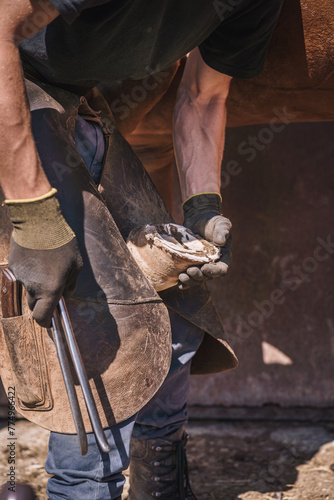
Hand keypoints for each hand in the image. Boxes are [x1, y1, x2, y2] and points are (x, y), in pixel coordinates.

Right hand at [6, 189, 82, 326]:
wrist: (39, 221)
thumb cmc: (62, 243)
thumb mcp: (76, 265)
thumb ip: (71, 284)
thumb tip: (67, 295)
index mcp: (50, 290)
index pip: (42, 317)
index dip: (46, 323)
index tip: (51, 322)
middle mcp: (32, 287)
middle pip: (34, 304)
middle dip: (43, 302)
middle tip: (53, 289)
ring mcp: (20, 276)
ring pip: (28, 287)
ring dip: (36, 283)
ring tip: (47, 265)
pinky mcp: (13, 265)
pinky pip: (22, 274)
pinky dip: (29, 271)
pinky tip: (37, 256)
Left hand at [178, 192, 231, 288]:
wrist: (199, 219)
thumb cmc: (213, 222)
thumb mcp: (221, 224)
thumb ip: (223, 231)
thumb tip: (221, 241)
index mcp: (223, 258)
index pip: (221, 269)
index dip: (213, 272)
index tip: (204, 269)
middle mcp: (213, 265)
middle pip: (207, 277)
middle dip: (198, 276)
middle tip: (189, 271)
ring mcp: (201, 266)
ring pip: (197, 279)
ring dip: (190, 281)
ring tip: (182, 277)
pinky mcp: (191, 265)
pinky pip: (189, 277)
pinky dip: (184, 282)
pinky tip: (178, 283)